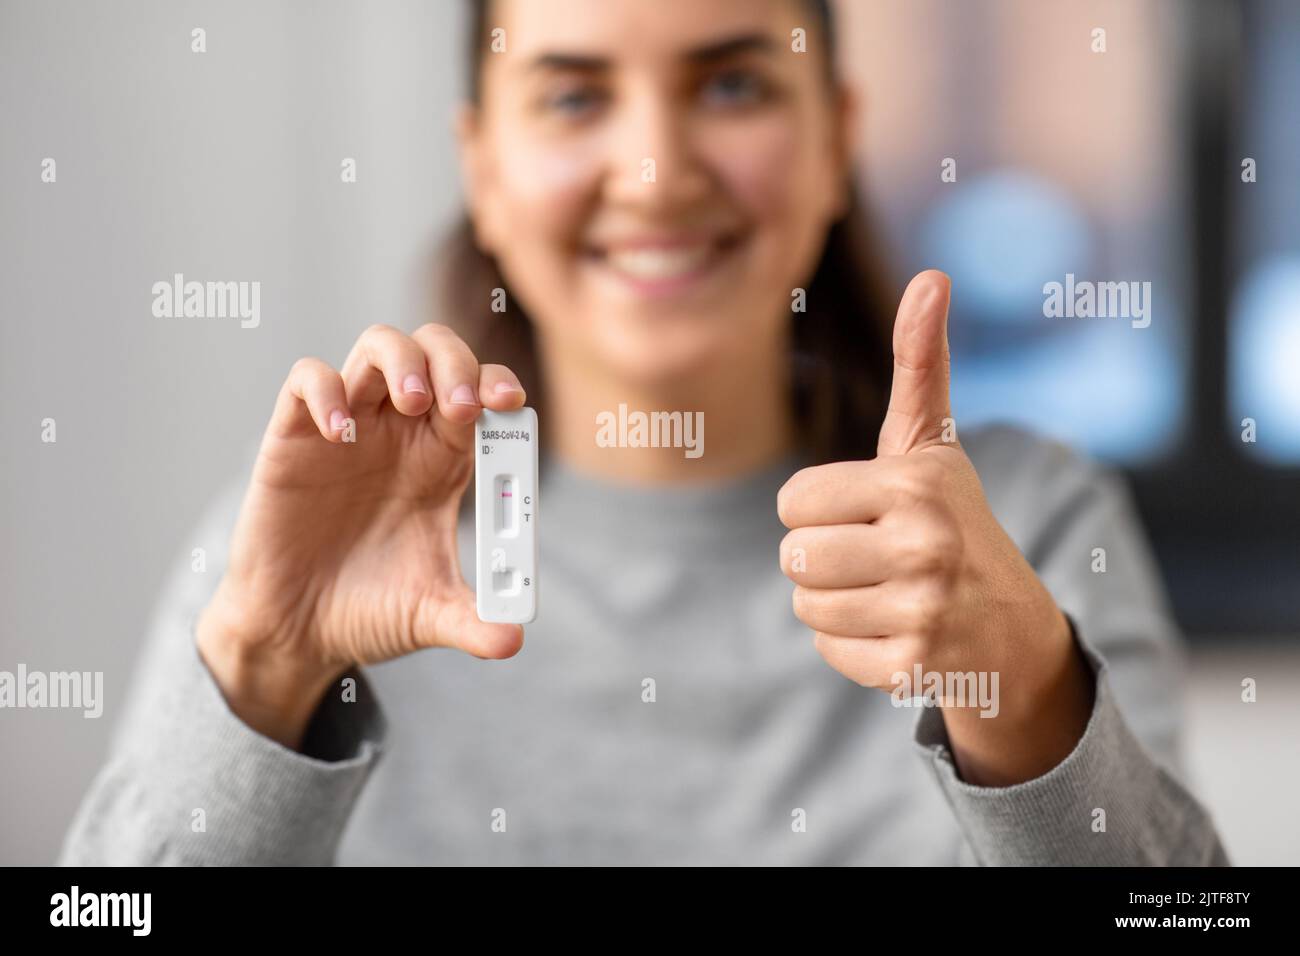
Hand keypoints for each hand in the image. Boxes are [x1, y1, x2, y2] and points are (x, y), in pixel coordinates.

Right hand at [197, 323, 527, 748]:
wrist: (297, 632)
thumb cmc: (369, 611)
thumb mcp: (428, 616)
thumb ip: (474, 623)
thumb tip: (514, 640)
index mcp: (442, 461)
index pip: (480, 396)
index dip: (497, 386)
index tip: (511, 404)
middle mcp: (401, 433)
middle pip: (436, 352)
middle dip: (456, 363)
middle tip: (463, 404)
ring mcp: (349, 428)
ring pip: (379, 346)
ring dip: (402, 359)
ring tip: (414, 400)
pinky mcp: (294, 437)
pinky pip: (308, 379)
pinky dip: (327, 389)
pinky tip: (341, 432)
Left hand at [777, 271, 1092, 785]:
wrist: (1013, 629)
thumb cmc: (954, 523)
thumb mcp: (935, 446)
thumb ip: (920, 365)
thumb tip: (931, 277)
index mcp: (916, 483)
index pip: (791, 501)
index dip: (818, 509)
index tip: (868, 514)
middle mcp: (924, 544)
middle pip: (793, 555)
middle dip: (823, 557)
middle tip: (876, 558)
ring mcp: (921, 610)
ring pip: (804, 604)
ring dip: (834, 602)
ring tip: (886, 593)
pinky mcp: (912, 667)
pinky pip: (827, 650)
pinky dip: (851, 646)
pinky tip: (897, 632)